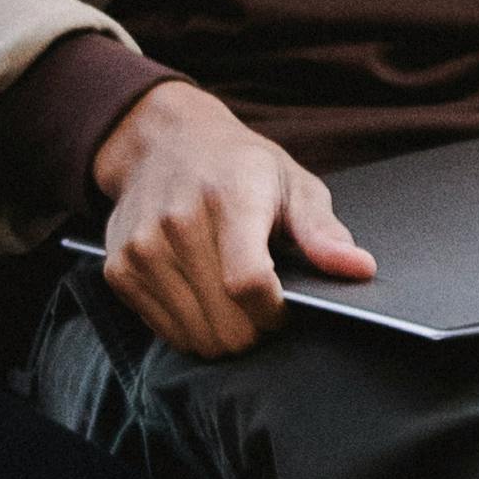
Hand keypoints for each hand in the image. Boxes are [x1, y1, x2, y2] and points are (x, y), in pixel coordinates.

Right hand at [92, 78, 371, 360]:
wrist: (161, 142)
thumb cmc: (237, 167)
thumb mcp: (291, 183)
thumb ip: (323, 232)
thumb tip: (359, 269)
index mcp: (229, 198)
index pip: (249, 284)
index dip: (275, 312)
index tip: (285, 306)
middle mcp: (177, 223)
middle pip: (226, 322)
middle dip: (254, 328)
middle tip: (261, 303)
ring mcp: (142, 248)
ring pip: (196, 336)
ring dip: (223, 331)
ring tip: (231, 298)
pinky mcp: (118, 270)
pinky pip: (166, 332)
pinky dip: (191, 327)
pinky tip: (200, 294)